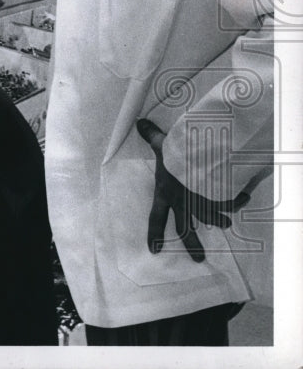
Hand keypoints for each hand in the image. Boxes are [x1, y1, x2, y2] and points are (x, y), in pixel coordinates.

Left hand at [136, 118, 249, 261]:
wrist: (197, 155)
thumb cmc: (175, 151)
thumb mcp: (162, 144)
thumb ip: (152, 136)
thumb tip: (139, 123)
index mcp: (165, 192)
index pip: (156, 217)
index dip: (154, 233)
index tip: (153, 250)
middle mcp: (182, 202)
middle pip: (186, 229)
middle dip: (193, 245)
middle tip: (198, 260)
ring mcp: (201, 202)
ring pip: (212, 217)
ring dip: (220, 219)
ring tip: (226, 222)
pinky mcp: (218, 198)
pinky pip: (229, 203)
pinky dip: (237, 199)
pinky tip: (244, 195)